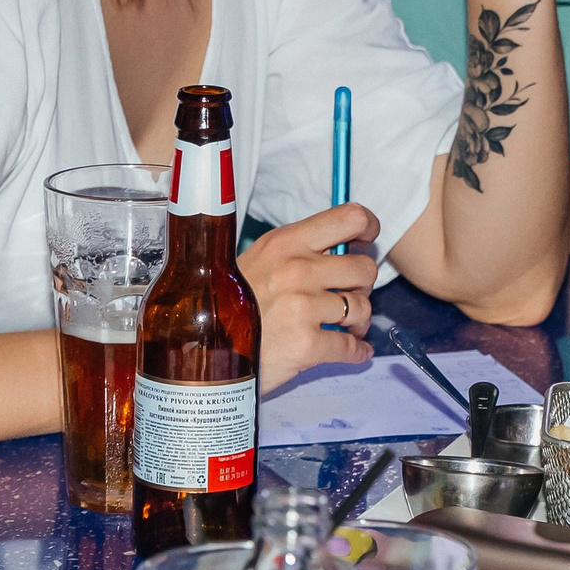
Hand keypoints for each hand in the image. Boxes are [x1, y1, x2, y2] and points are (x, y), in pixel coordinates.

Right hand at [239, 203, 380, 390]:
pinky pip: (351, 346)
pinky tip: (355, 351)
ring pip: (362, 308)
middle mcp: (298, 270)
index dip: (368, 228)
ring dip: (359, 320)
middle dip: (362, 285)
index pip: (350, 218)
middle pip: (365, 268)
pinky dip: (357, 351)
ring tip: (347, 326)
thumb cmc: (229, 304)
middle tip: (349, 294)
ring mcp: (303, 308)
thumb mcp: (257, 260)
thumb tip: (339, 248)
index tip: (367, 240)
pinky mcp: (306, 345)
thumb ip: (296, 251)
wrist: (200, 350)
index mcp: (287, 242)